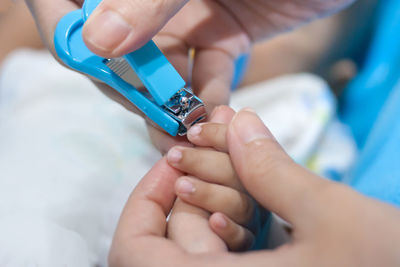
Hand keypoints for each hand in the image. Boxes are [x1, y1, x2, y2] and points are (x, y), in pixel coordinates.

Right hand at [25, 0, 352, 151]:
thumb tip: (98, 41)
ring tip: (187, 134)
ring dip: (170, 104)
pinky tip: (217, 116)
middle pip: (117, 50)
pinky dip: (209, 98)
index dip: (67, 32)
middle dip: (132, 88)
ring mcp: (187, 18)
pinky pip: (205, 74)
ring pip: (161, 71)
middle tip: (154, 118)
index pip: (69, 1)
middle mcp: (154, 1)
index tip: (89, 63)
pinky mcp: (223, 36)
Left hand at [109, 109, 399, 266]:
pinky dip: (228, 223)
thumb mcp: (332, 215)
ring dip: (211, 198)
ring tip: (240, 154)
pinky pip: (222, 258)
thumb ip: (272, 169)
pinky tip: (253, 200)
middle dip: (189, 186)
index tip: (172, 163)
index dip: (142, 204)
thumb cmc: (388, 264)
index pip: (134, 253)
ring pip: (196, 248)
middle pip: (167, 243)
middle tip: (220, 140)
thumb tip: (239, 122)